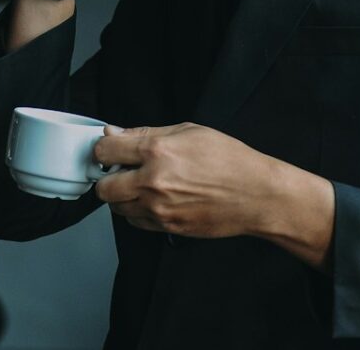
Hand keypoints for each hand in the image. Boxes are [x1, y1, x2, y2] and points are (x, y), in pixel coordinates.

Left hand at [92, 124, 337, 269]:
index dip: (103, 149)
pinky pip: (135, 222)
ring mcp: (159, 208)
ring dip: (122, 196)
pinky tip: (154, 200)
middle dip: (108, 177)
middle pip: (103, 187)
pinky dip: (138, 212)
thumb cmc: (229, 160)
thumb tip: (113, 133)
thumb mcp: (189, 131)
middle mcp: (152, 181)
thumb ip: (145, 133)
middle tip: (122, 171)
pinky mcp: (166, 227)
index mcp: (157, 151)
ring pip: (117, 207)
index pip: (104, 150)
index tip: (109, 150)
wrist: (256, 195)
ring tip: (142, 185)